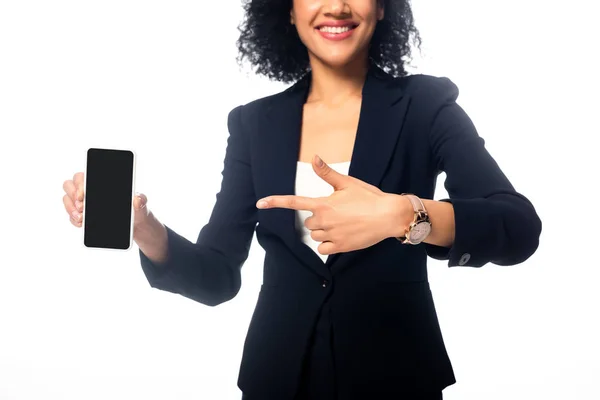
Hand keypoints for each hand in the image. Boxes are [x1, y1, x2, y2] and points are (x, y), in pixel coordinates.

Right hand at [62, 172, 150, 229]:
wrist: (136, 226)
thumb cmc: (137, 209)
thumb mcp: (141, 204)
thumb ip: (141, 200)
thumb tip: (136, 199)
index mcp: (101, 182)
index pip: (83, 176)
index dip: (79, 183)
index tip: (82, 194)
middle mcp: (89, 189)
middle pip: (69, 185)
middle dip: (73, 196)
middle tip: (82, 207)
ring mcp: (83, 202)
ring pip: (67, 199)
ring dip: (71, 208)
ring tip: (82, 218)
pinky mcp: (83, 215)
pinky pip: (71, 215)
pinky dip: (74, 219)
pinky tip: (81, 224)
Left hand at [256, 155, 410, 254]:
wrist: (389, 216)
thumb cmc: (369, 198)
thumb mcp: (348, 183)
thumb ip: (327, 173)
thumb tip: (315, 158)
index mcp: (323, 204)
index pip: (294, 202)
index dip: (275, 202)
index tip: (260, 203)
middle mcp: (324, 220)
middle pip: (309, 222)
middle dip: (318, 218)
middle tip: (337, 212)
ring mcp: (331, 235)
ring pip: (315, 235)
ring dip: (323, 231)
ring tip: (343, 224)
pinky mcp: (339, 247)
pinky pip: (322, 248)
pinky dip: (328, 244)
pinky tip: (341, 236)